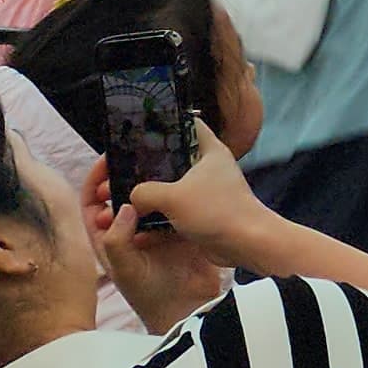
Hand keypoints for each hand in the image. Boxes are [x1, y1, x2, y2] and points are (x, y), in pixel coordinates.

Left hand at [84, 159, 233, 329]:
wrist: (187, 307)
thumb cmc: (150, 292)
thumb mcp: (124, 268)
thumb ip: (117, 238)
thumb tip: (125, 203)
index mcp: (107, 238)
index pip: (92, 203)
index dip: (95, 180)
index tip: (108, 160)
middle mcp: (129, 229)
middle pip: (122, 193)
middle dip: (127, 174)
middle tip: (141, 155)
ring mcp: (156, 227)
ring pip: (150, 195)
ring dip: (155, 180)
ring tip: (164, 162)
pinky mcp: (181, 226)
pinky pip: (176, 202)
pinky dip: (177, 191)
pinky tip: (184, 179)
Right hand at [121, 130, 276, 277]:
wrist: (247, 243)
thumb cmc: (217, 211)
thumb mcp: (173, 197)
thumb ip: (144, 192)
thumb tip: (132, 197)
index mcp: (209, 150)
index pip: (186, 123)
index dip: (162, 124)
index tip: (136, 132)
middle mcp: (208, 166)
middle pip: (171, 158)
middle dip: (145, 167)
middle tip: (120, 173)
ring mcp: (207, 190)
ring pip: (170, 186)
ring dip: (149, 195)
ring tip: (122, 199)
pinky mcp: (204, 212)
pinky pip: (174, 208)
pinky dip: (157, 215)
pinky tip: (137, 225)